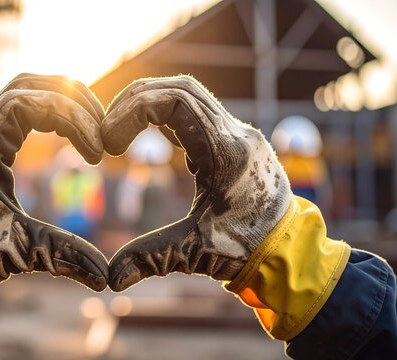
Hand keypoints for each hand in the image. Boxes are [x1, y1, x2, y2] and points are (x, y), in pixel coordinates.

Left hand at [0, 73, 108, 290]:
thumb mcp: (16, 252)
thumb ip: (61, 256)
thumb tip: (105, 277)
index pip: (26, 101)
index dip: (70, 117)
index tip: (95, 152)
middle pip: (27, 84)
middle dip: (72, 100)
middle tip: (102, 128)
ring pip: (24, 90)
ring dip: (62, 102)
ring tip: (93, 127)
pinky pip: (21, 109)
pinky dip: (51, 113)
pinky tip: (71, 135)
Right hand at [102, 76, 291, 290]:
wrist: (289, 250)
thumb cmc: (247, 250)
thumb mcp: (195, 252)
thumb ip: (151, 257)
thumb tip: (110, 279)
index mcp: (227, 152)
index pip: (175, 100)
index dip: (133, 111)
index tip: (111, 143)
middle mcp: (236, 133)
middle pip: (180, 88)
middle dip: (135, 102)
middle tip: (107, 131)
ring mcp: (237, 133)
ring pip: (189, 94)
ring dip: (150, 104)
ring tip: (120, 129)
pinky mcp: (233, 140)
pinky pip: (196, 110)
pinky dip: (165, 115)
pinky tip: (146, 134)